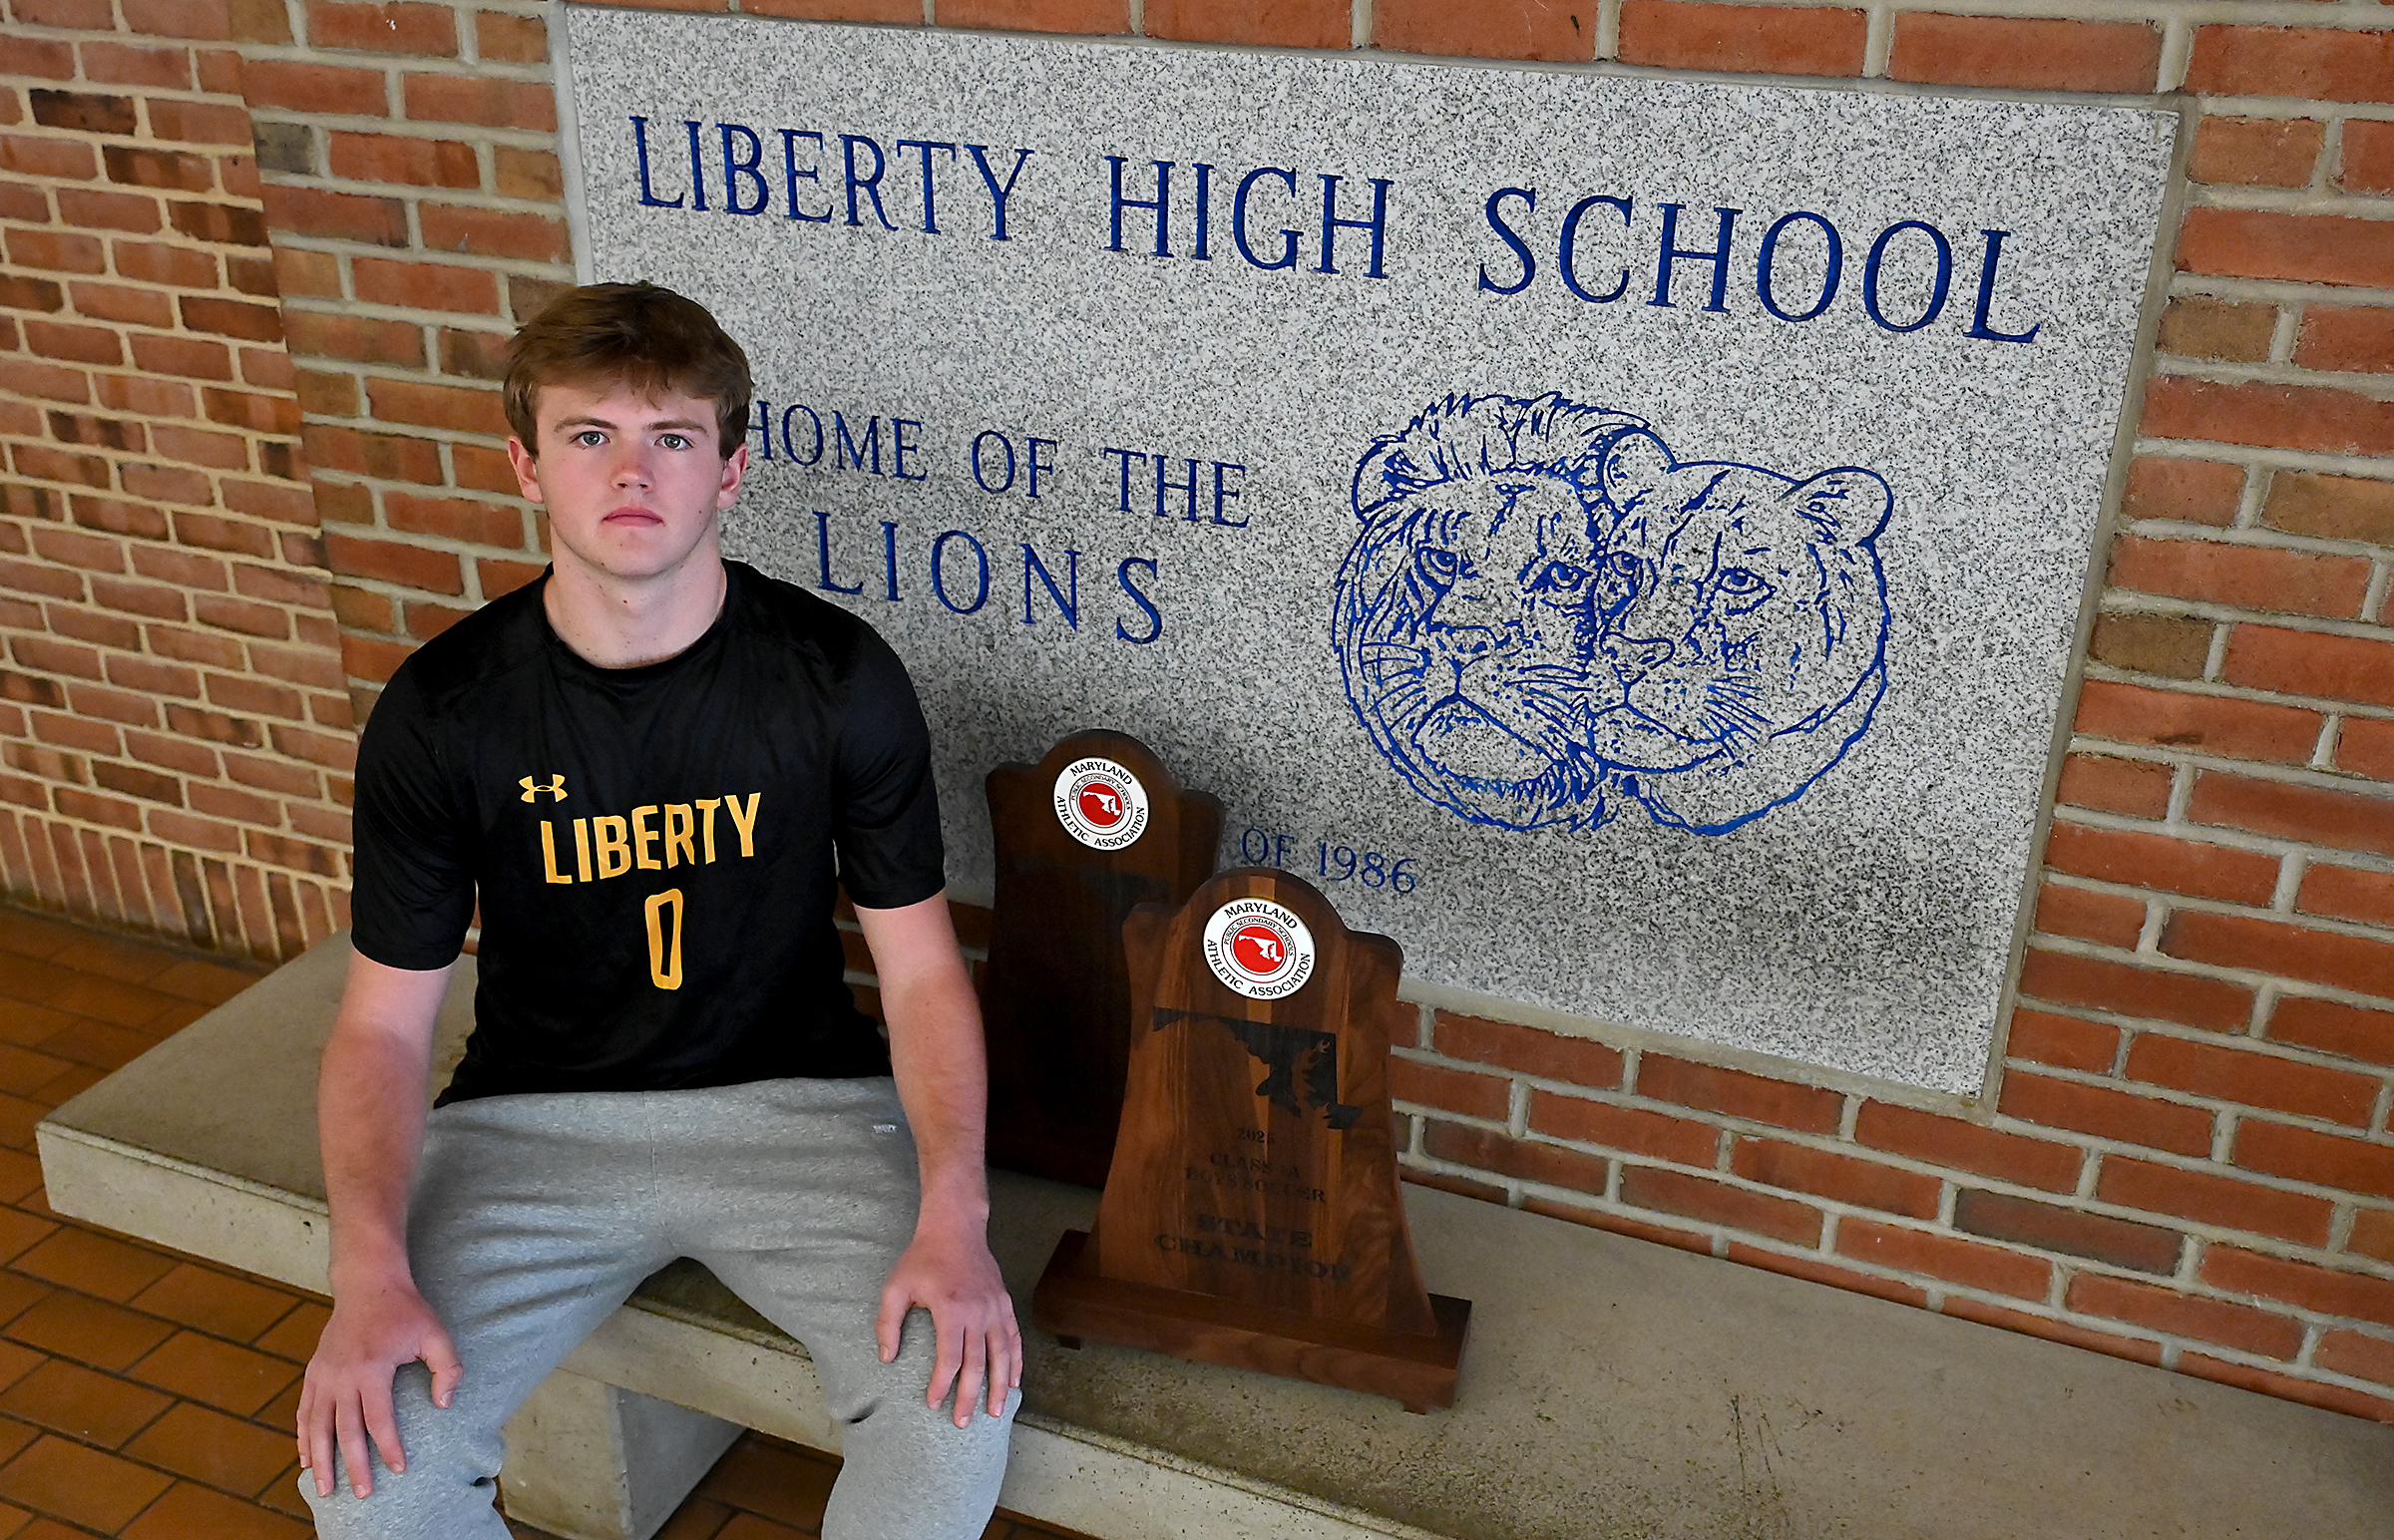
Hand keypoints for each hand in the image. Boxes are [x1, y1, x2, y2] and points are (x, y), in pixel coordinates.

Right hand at [296, 1274, 463, 1497]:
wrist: (368, 1283)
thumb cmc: (405, 1310)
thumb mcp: (436, 1334)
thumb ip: (447, 1369)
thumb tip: (443, 1405)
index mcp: (371, 1368)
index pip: (379, 1419)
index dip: (389, 1447)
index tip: (398, 1468)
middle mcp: (342, 1376)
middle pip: (345, 1431)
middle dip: (354, 1465)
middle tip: (362, 1494)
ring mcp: (323, 1375)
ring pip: (318, 1426)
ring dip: (320, 1459)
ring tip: (325, 1488)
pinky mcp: (314, 1372)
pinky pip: (305, 1411)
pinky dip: (304, 1437)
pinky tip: (305, 1458)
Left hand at [876, 1213, 1019, 1427]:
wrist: (956, 1228)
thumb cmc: (922, 1258)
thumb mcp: (896, 1286)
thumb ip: (888, 1323)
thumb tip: (887, 1359)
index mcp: (952, 1309)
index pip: (950, 1358)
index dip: (942, 1384)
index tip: (933, 1403)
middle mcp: (979, 1312)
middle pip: (978, 1364)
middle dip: (969, 1397)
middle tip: (962, 1422)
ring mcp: (996, 1308)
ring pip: (1002, 1355)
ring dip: (999, 1386)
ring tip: (995, 1412)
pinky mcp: (1005, 1304)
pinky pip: (1014, 1338)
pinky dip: (1016, 1362)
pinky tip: (1014, 1382)